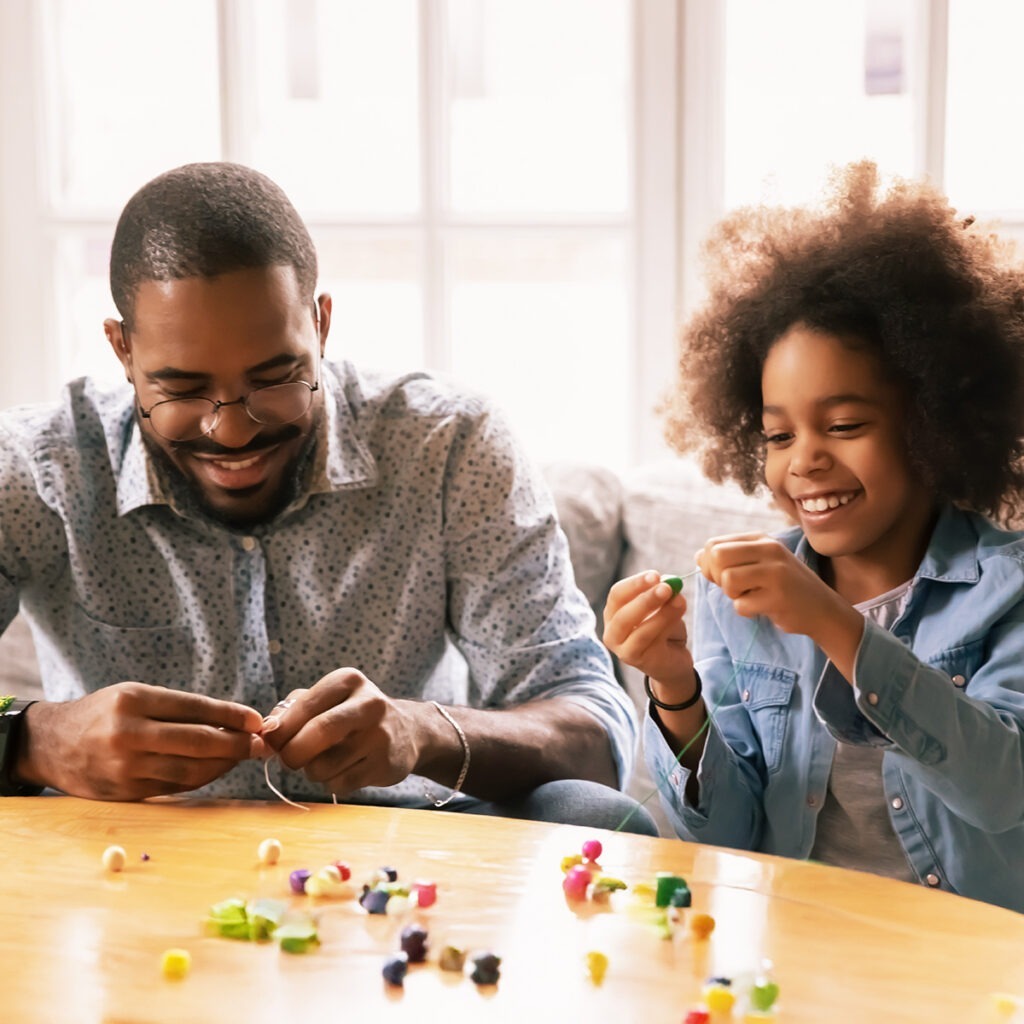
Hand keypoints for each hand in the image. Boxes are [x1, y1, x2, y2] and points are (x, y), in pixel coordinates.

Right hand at [19, 683, 263, 800]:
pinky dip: (201, 778)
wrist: (50, 744)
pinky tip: (217, 768)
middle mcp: (129, 734)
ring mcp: (126, 766)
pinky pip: (175, 786)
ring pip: (190, 769)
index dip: (231, 716)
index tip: (257, 721)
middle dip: (235, 744)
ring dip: (223, 764)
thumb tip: (232, 721)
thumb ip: (178, 708)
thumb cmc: (103, 713)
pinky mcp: (125, 791)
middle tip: (260, 743)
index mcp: (133, 700)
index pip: (195, 708)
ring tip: (242, 756)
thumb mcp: (134, 696)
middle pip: (197, 742)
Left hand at [259, 669, 423, 795]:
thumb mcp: (328, 699)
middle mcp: (369, 704)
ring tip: (322, 763)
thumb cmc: (353, 714)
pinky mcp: (385, 765)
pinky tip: (341, 771)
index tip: (271, 742)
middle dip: (292, 754)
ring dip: (312, 771)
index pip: (303, 706)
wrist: (408, 732)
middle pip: (317, 733)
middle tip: (288, 759)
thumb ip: (292, 709)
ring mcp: (380, 736)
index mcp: (348, 681)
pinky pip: (340, 783)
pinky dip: (330, 783)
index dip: (279, 730)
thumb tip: (266, 732)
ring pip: (324, 766)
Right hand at [602, 570, 695, 694]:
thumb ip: (665, 595)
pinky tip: (678, 615)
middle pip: (622, 612)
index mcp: (614, 613)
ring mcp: (621, 649)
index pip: (618, 594)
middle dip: (645, 597)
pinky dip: (664, 625)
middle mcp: (612, 631)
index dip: (636, 583)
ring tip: (679, 600)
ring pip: (637, 628)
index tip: (656, 575)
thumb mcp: (665, 607)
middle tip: (667, 587)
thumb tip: (671, 583)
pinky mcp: (634, 660)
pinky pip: (649, 640)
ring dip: (660, 612)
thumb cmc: (664, 630)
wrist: (673, 661)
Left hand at [696, 532, 836, 634]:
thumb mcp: (759, 564)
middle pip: (717, 557)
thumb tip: (698, 556)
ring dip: (733, 595)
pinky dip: (747, 610)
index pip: (714, 544)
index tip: (721, 576)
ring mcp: (775, 572)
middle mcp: (769, 550)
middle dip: (717, 577)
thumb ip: (729, 558)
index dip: (709, 564)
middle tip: (733, 588)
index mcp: (761, 539)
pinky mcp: (778, 597)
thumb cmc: (784, 586)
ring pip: (728, 580)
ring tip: (751, 596)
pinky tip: (764, 607)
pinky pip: (741, 605)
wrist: (822, 609)